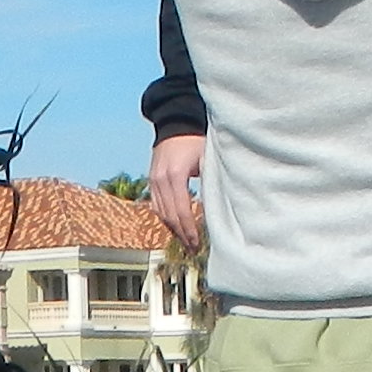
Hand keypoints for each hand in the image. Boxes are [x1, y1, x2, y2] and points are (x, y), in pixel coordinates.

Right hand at [149, 134, 208, 251]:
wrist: (175, 123)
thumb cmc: (195, 140)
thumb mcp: (207, 158)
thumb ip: (211, 180)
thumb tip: (220, 205)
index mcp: (175, 175)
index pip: (182, 210)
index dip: (190, 230)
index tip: (197, 243)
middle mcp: (161, 179)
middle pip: (170, 216)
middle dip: (182, 234)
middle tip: (193, 249)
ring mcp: (154, 180)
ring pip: (161, 213)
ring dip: (173, 229)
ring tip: (186, 242)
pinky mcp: (152, 180)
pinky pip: (156, 205)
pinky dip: (166, 218)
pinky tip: (175, 226)